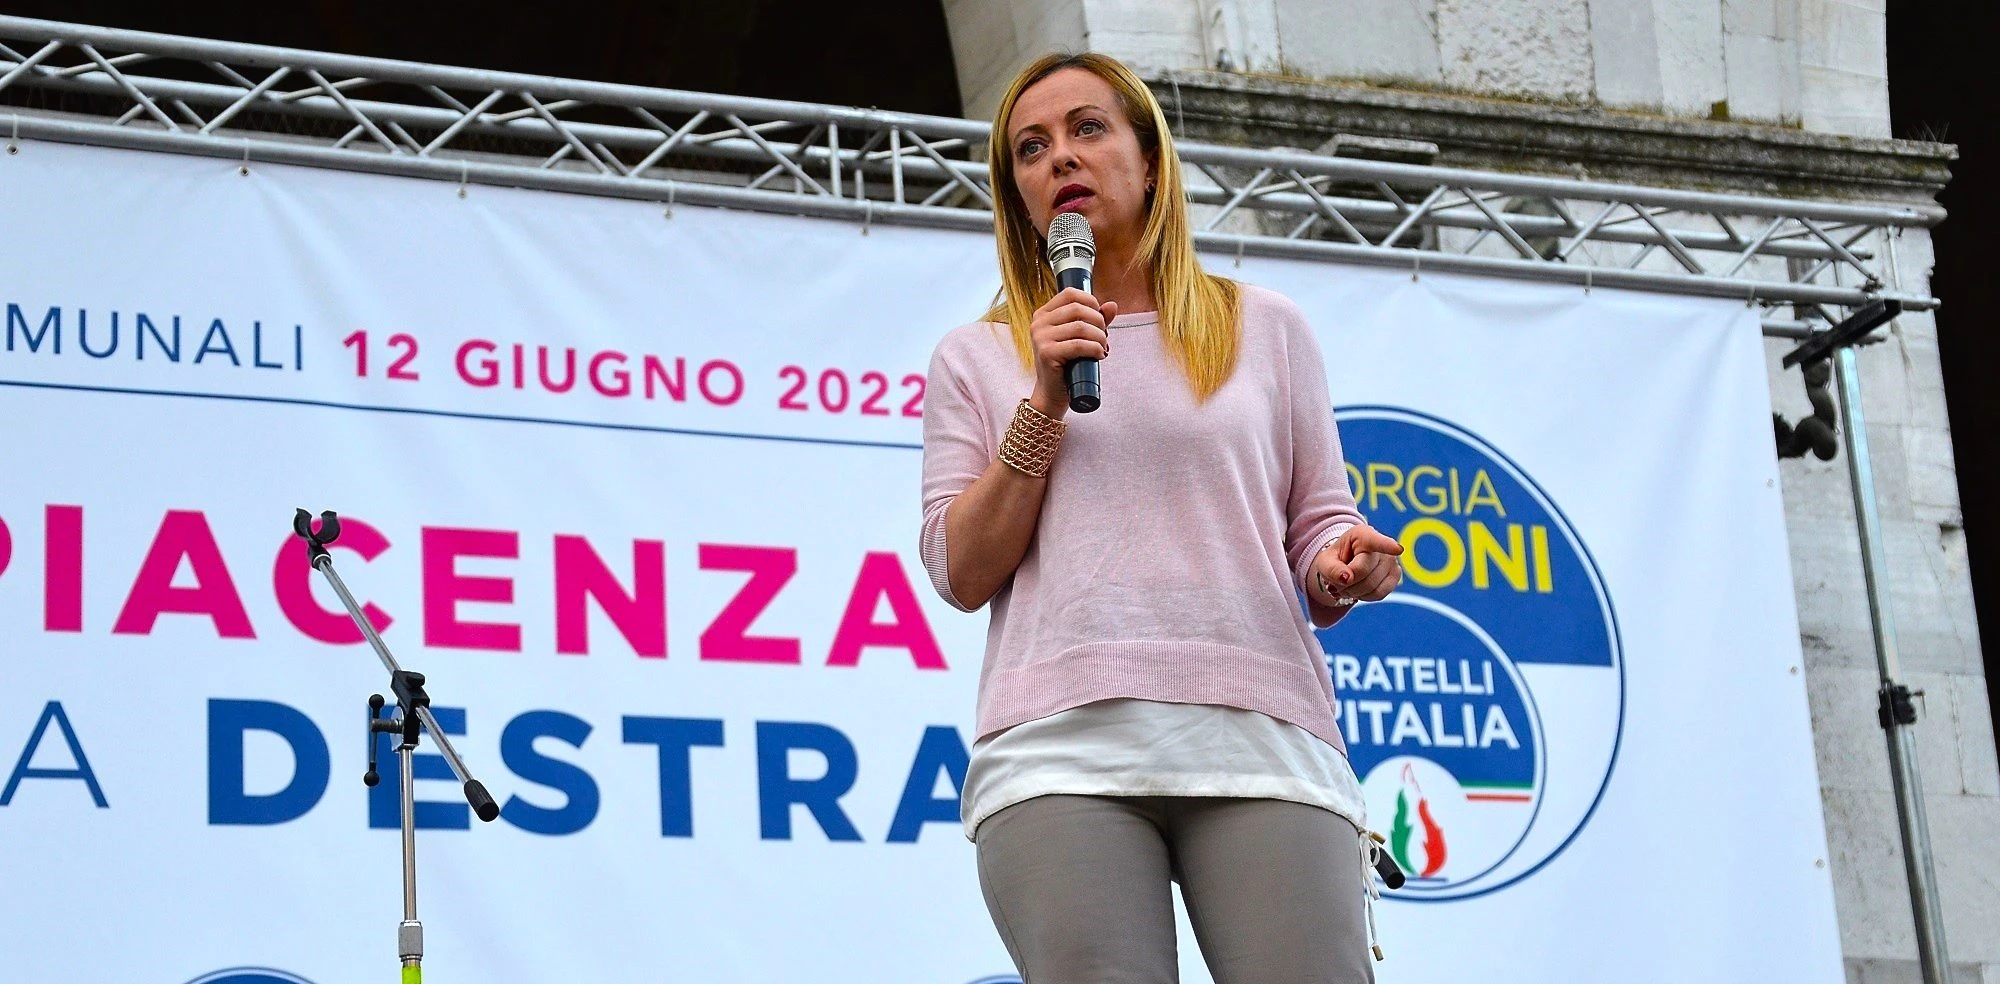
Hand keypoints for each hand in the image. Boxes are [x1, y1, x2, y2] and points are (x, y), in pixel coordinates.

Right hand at [1027, 287, 1116, 417]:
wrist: (1052, 393)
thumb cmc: (1067, 363)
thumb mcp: (1080, 337)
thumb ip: (1095, 320)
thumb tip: (1112, 305)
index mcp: (1043, 314)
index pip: (1070, 294)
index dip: (1090, 301)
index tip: (1100, 318)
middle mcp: (1039, 323)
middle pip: (1078, 309)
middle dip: (1098, 322)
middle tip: (1104, 337)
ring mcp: (1040, 338)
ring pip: (1081, 327)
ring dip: (1099, 337)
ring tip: (1102, 348)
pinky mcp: (1046, 353)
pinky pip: (1078, 344)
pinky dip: (1095, 348)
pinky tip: (1099, 355)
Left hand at [1310, 524, 1403, 608]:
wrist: (1347, 563)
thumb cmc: (1336, 559)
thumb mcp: (1325, 561)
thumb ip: (1332, 569)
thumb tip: (1347, 578)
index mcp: (1362, 535)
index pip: (1375, 541)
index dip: (1387, 546)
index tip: (1397, 549)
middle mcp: (1381, 546)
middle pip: (1362, 572)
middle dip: (1346, 583)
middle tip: (1337, 581)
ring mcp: (1392, 561)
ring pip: (1371, 586)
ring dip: (1353, 592)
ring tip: (1346, 585)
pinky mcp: (1395, 575)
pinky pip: (1379, 594)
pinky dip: (1364, 596)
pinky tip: (1358, 589)